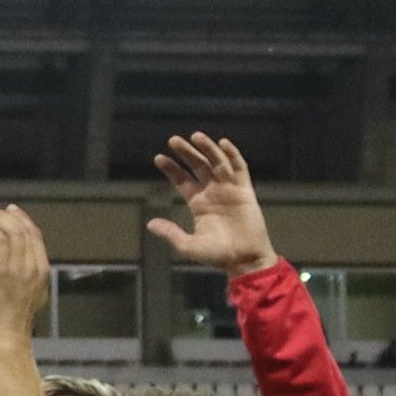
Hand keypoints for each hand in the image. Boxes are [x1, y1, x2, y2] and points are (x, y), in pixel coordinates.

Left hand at [0, 205, 53, 347]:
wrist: (8, 339)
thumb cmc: (11, 321)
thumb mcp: (25, 295)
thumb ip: (23, 276)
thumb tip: (9, 263)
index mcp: (42, 271)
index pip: (35, 236)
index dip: (23, 219)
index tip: (10, 211)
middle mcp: (34, 267)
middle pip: (24, 229)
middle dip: (6, 216)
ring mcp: (19, 270)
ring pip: (11, 231)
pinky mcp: (0, 273)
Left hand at [143, 133, 274, 272]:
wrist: (245, 259)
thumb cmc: (217, 255)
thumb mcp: (188, 246)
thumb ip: (171, 233)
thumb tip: (150, 224)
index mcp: (198, 203)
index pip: (183, 180)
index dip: (172, 168)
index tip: (158, 158)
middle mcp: (213, 193)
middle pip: (198, 166)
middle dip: (186, 153)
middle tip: (173, 140)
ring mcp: (229, 190)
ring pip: (217, 163)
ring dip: (207, 149)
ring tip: (195, 136)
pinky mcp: (245, 190)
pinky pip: (240, 168)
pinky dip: (232, 155)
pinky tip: (222, 144)